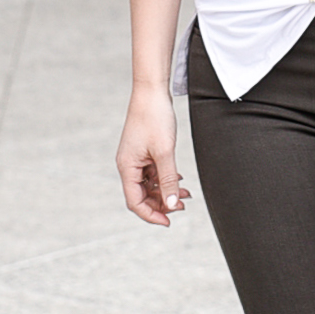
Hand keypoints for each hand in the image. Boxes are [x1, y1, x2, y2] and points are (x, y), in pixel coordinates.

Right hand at [117, 82, 191, 225]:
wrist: (152, 92)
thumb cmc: (155, 118)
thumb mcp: (165, 152)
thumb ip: (168, 181)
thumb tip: (172, 205)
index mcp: (127, 167)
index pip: (135, 202)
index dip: (151, 215)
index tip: (169, 222)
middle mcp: (129, 165)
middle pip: (142, 196)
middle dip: (162, 204)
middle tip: (183, 206)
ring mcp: (136, 159)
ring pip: (149, 185)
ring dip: (166, 192)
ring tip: (186, 194)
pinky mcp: (144, 152)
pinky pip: (153, 173)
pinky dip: (166, 179)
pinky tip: (180, 179)